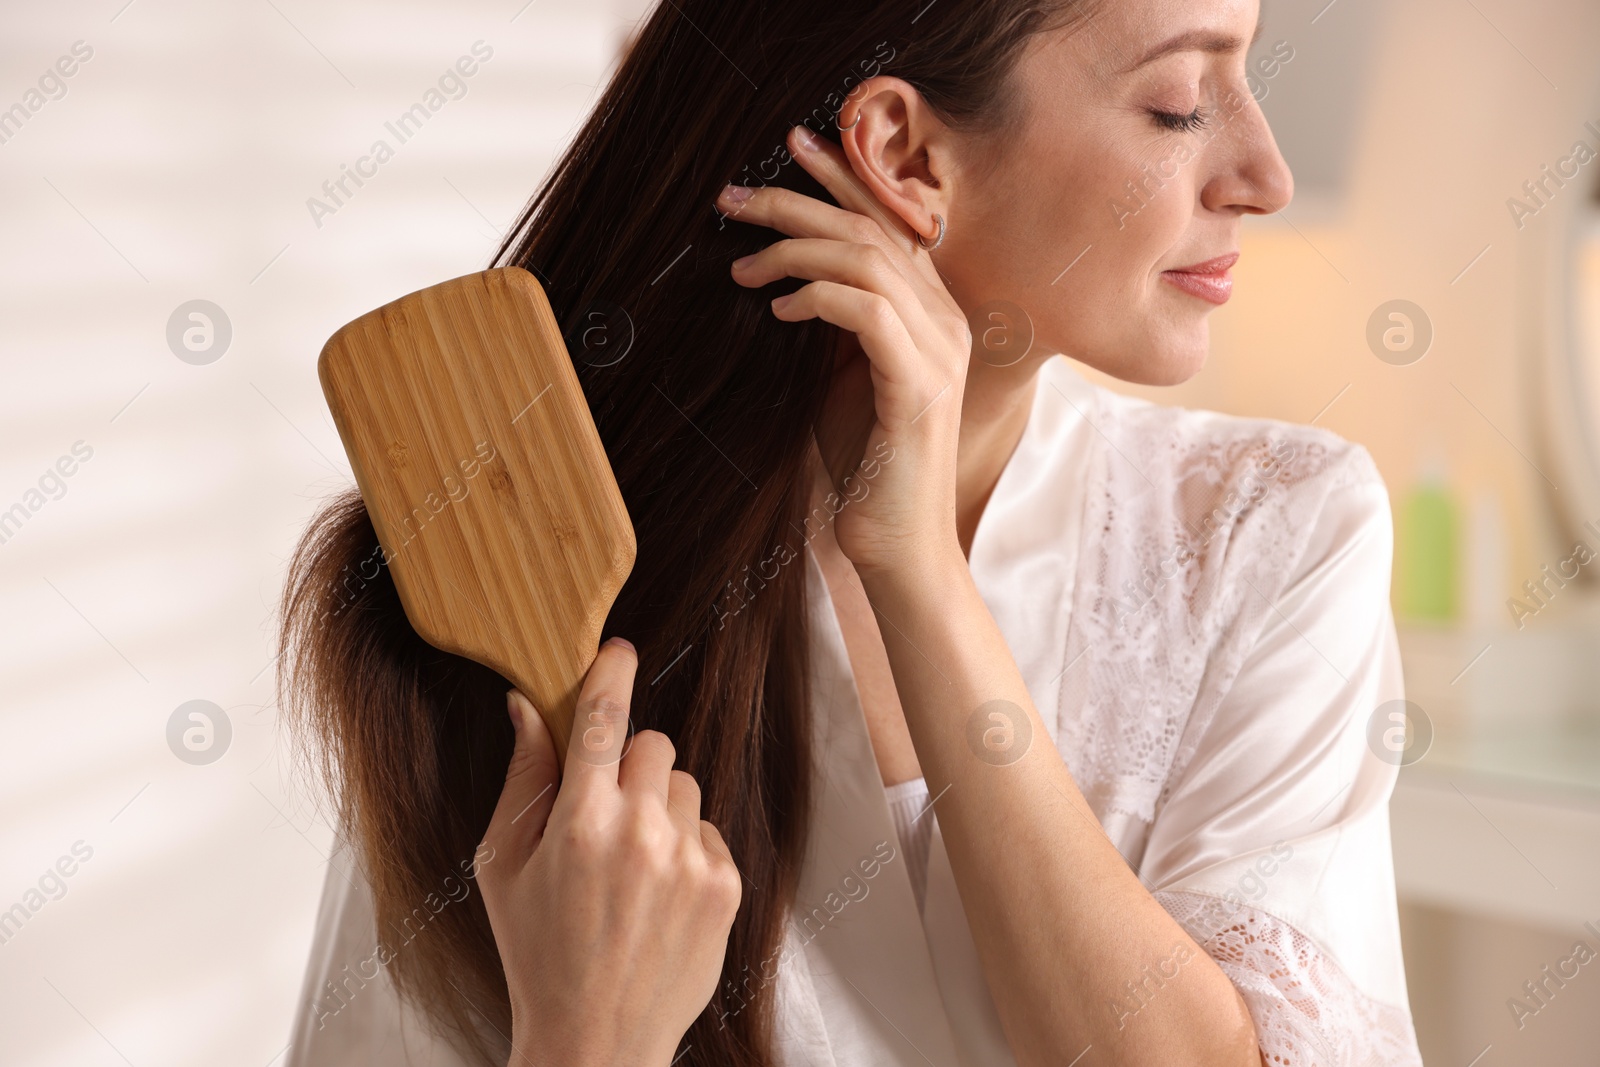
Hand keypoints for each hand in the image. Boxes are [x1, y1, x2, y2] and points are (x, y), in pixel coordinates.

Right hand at [477, 637, 742, 1066]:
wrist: (596, 1039)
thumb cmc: (537, 953)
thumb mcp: (503, 867)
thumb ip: (522, 779)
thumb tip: (527, 705)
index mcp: (579, 824)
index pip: (604, 718)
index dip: (610, 673)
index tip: (617, 652)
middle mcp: (641, 834)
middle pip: (652, 743)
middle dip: (627, 763)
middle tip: (603, 809)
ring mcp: (690, 861)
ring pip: (683, 785)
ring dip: (657, 806)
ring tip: (629, 865)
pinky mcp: (725, 886)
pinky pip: (708, 828)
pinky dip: (685, 847)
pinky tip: (657, 893)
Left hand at [717, 124, 972, 576]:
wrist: (897, 546)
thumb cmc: (864, 466)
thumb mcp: (839, 377)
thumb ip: (830, 323)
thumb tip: (785, 274)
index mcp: (931, 311)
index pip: (887, 222)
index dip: (842, 176)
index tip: (790, 145)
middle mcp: (945, 320)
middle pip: (872, 228)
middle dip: (797, 200)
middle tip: (732, 196)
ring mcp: (939, 350)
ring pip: (867, 260)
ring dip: (794, 249)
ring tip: (740, 265)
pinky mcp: (919, 384)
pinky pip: (866, 311)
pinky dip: (816, 297)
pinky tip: (779, 309)